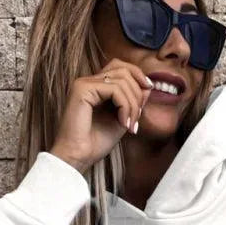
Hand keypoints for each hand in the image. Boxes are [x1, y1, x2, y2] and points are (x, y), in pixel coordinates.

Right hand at [50, 59, 153, 173]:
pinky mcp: (83, 89)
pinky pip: (115, 89)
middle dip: (138, 93)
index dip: (138, 77)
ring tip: (129, 124)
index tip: (146, 97)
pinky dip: (125, 107)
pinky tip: (122, 123)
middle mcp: (89, 81)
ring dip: (133, 104)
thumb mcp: (122, 119)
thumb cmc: (95, 143)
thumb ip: (133, 102)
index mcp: (96, 86)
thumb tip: (148, 85)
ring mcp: (84, 83)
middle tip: (136, 119)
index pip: (121, 67)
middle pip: (124, 69)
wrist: (78, 157)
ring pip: (122, 79)